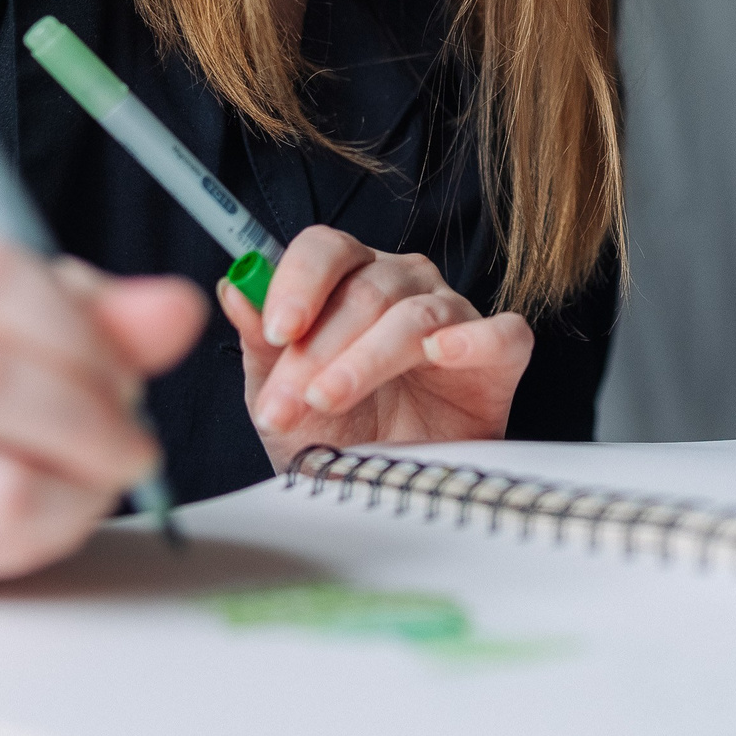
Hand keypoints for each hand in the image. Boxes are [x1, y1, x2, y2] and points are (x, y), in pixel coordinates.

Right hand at [0, 224, 203, 588]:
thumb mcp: (39, 318)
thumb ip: (111, 315)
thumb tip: (176, 309)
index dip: (75, 329)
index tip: (122, 369)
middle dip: (85, 416)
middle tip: (131, 441)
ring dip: (78, 485)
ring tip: (103, 476)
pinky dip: (52, 528)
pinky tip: (61, 506)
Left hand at [221, 226, 532, 470]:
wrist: (387, 486)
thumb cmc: (338, 431)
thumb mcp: (281, 394)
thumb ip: (260, 343)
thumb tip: (234, 287)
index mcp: (350, 278)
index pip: (325, 249)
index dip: (298, 283)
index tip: (277, 330)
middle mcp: (405, 283)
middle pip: (364, 290)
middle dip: (316, 350)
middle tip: (286, 401)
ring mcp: (455, 314)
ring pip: (414, 316)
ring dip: (365, 359)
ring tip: (327, 399)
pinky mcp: (500, 355)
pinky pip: (501, 333)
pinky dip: (472, 339)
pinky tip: (440, 352)